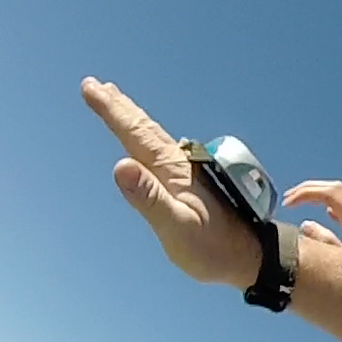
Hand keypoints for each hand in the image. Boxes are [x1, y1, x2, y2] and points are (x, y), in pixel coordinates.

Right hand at [81, 78, 262, 287]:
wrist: (251, 257)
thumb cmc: (214, 247)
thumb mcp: (177, 227)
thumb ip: (149, 198)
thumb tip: (121, 166)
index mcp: (173, 169)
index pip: (134, 133)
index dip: (111, 110)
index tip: (90, 86)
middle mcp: (181, 163)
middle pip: (144, 128)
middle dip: (118, 106)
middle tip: (96, 84)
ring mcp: (190, 171)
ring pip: (154, 136)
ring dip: (133, 118)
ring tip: (118, 101)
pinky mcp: (196, 182)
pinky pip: (163, 150)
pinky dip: (147, 137)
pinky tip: (147, 142)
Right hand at [283, 179, 341, 260]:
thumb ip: (326, 245)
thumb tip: (306, 226)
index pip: (332, 192)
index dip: (307, 192)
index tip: (288, 204)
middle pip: (334, 191)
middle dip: (308, 191)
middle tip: (287, 200)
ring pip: (337, 202)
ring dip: (315, 199)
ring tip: (293, 206)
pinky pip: (341, 216)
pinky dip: (325, 212)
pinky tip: (318, 220)